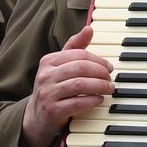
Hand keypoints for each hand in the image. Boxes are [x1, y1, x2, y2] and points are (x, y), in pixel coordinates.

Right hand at [21, 26, 113, 146]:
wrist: (36, 117)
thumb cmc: (53, 88)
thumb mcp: (60, 66)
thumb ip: (75, 48)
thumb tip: (89, 29)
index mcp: (48, 61)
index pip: (79, 54)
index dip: (98, 60)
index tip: (109, 67)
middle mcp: (46, 75)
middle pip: (81, 68)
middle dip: (101, 73)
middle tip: (110, 79)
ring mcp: (48, 93)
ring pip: (81, 85)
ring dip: (100, 86)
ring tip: (109, 89)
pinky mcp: (53, 110)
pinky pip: (78, 103)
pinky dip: (93, 100)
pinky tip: (99, 99)